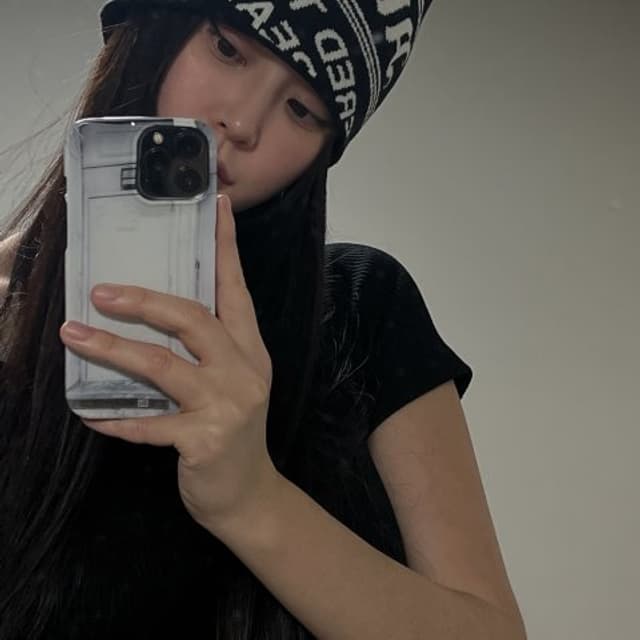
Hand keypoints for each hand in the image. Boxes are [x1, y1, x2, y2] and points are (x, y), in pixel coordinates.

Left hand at [60, 194, 280, 532]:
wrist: (248, 495)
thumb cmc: (231, 430)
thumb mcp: (228, 382)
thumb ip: (203, 351)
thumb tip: (150, 316)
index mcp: (249, 349)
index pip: (236, 289)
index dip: (225, 248)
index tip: (218, 207)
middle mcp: (244, 369)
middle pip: (194, 321)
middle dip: (145, 301)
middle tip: (100, 291)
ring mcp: (227, 405)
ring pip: (164, 367)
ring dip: (113, 350)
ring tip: (74, 334)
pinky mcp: (205, 441)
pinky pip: (150, 426)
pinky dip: (115, 419)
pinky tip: (88, 415)